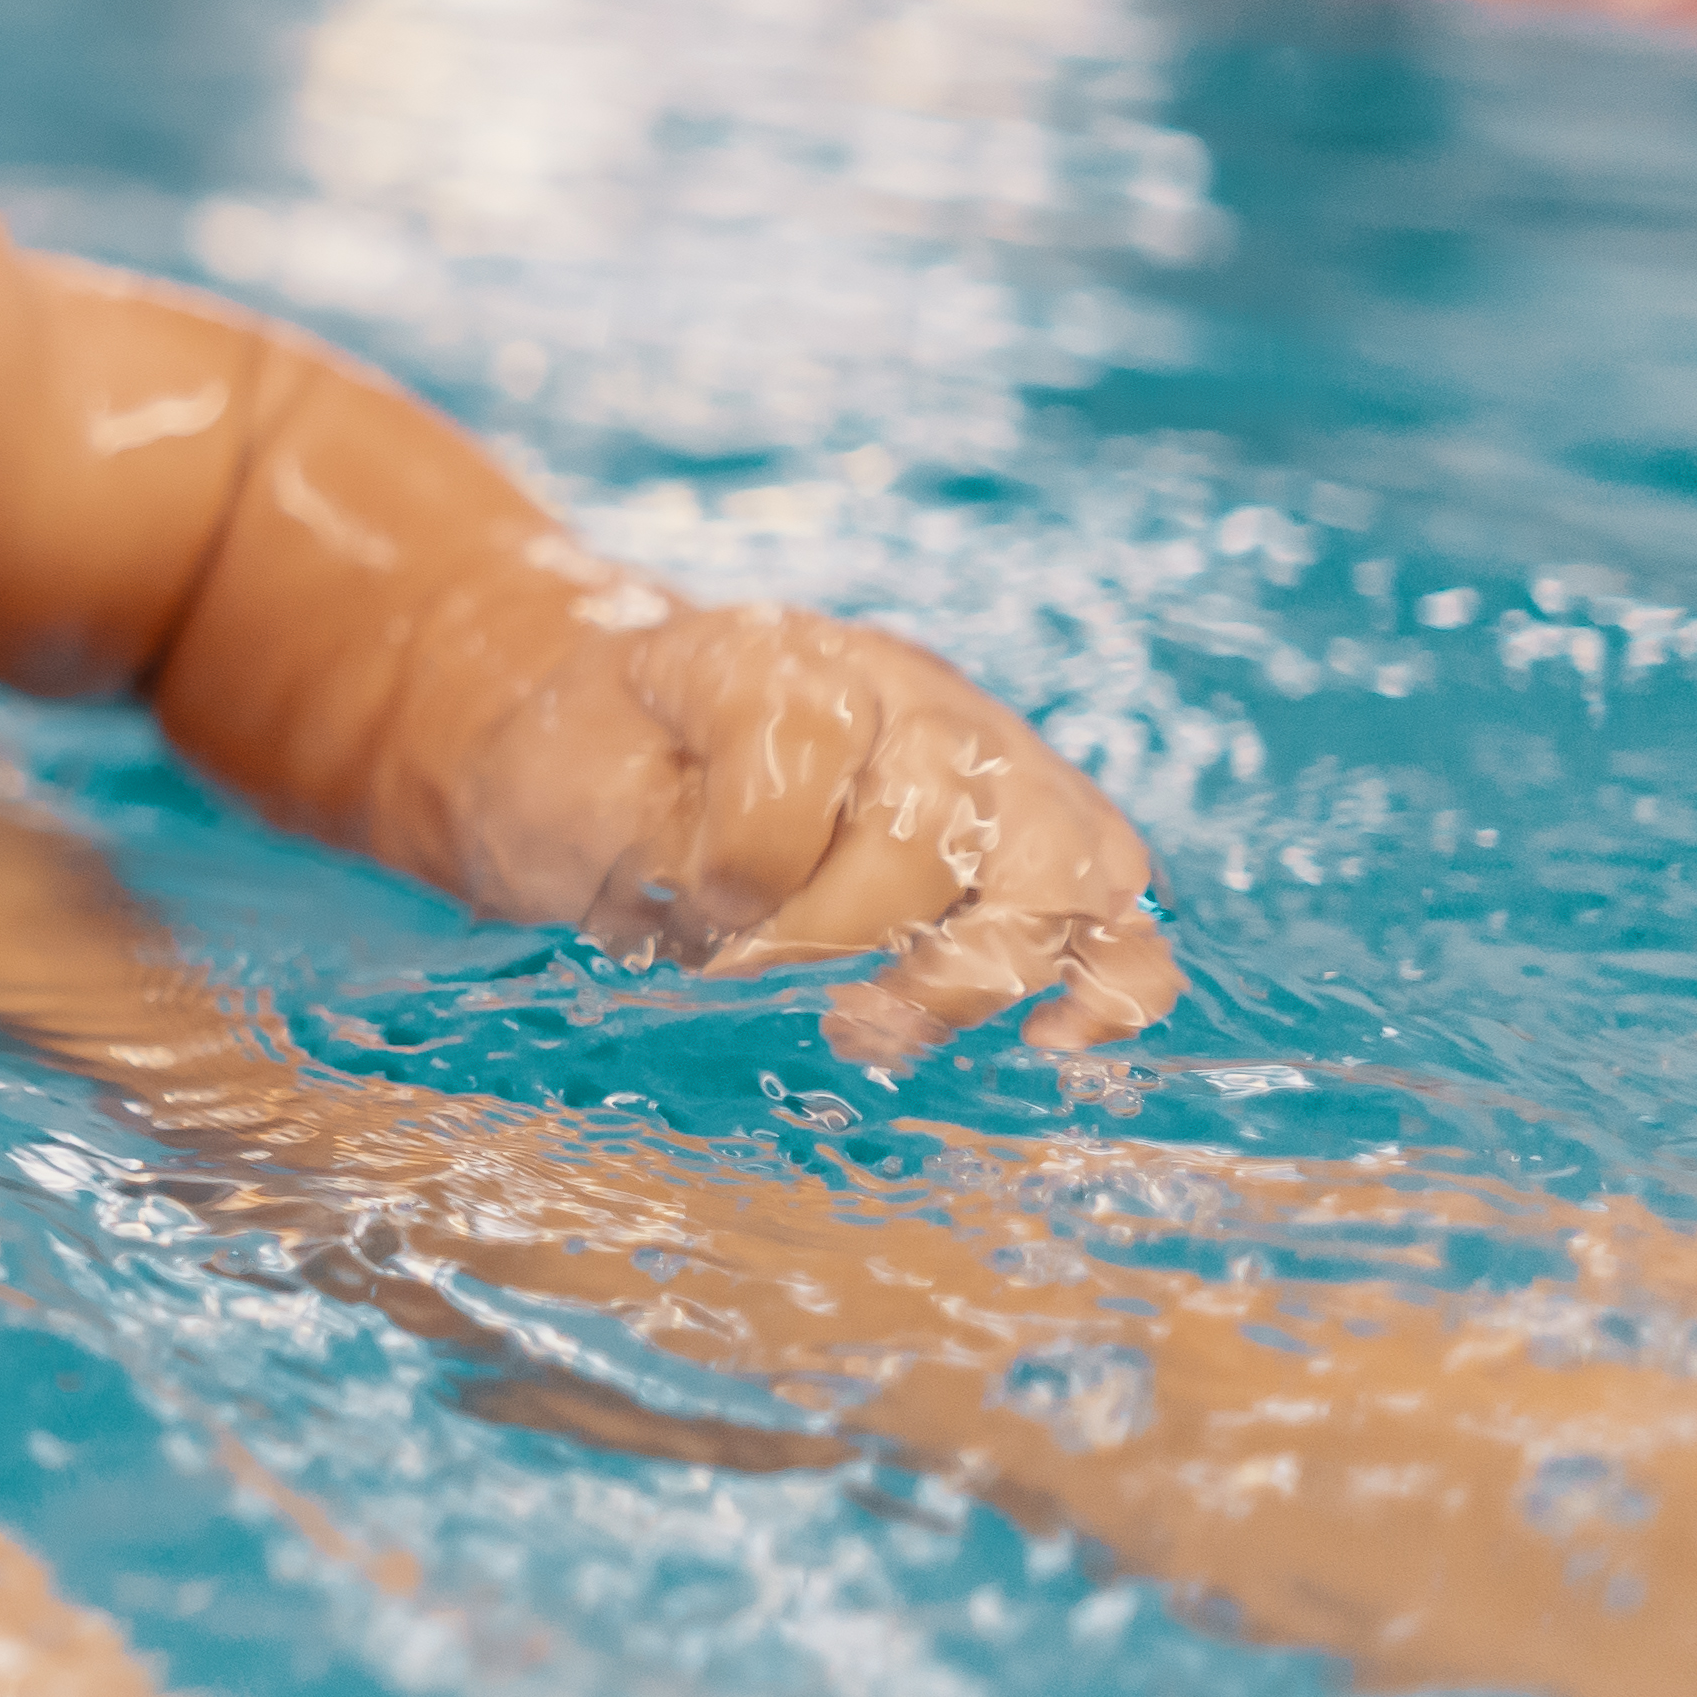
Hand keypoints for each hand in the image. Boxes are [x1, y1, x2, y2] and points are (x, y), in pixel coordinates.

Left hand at [429, 604, 1178, 1063]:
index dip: (748, 852)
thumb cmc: (602, 770)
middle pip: (936, 821)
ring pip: (1058, 868)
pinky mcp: (1049, 852)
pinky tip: (1045, 1039)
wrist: (629, 745)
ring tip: (867, 1022)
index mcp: (787, 657)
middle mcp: (913, 696)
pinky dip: (1108, 989)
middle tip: (746, 967)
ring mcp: (1000, 767)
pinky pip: (1126, 923)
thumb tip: (748, 903)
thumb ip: (651, 826)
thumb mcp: (570, 778)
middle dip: (832, 929)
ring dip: (963, 971)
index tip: (695, 904)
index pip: (808, 740)